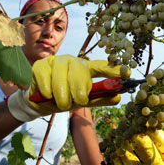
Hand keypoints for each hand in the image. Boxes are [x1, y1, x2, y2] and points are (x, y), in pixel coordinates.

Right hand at [8, 55, 124, 121]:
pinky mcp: (40, 65)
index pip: (100, 66)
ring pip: (61, 76)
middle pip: (79, 71)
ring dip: (61, 96)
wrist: (40, 102)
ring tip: (59, 104)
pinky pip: (45, 77)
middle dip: (77, 91)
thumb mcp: (81, 101)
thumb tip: (116, 97)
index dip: (112, 69)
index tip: (125, 74)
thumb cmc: (63, 99)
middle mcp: (71, 61)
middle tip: (75, 102)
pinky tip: (46, 95)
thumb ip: (97, 99)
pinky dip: (47, 91)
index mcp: (84, 69)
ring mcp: (55, 61)